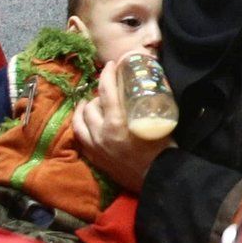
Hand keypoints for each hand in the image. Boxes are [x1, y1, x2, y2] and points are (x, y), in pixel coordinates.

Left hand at [72, 61, 172, 192]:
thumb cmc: (162, 148)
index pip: (106, 90)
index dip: (106, 74)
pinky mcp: (95, 159)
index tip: (110, 65)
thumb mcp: (157, 119)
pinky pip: (80, 139)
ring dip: (84, 110)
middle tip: (105, 90)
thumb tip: (147, 81)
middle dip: (96, 94)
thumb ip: (147, 100)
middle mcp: (101, 133)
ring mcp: (96, 147)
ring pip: (79, 122)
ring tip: (88, 104)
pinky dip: (81, 127)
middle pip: (90, 106)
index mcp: (117, 122)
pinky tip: (86, 124)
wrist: (158, 177)